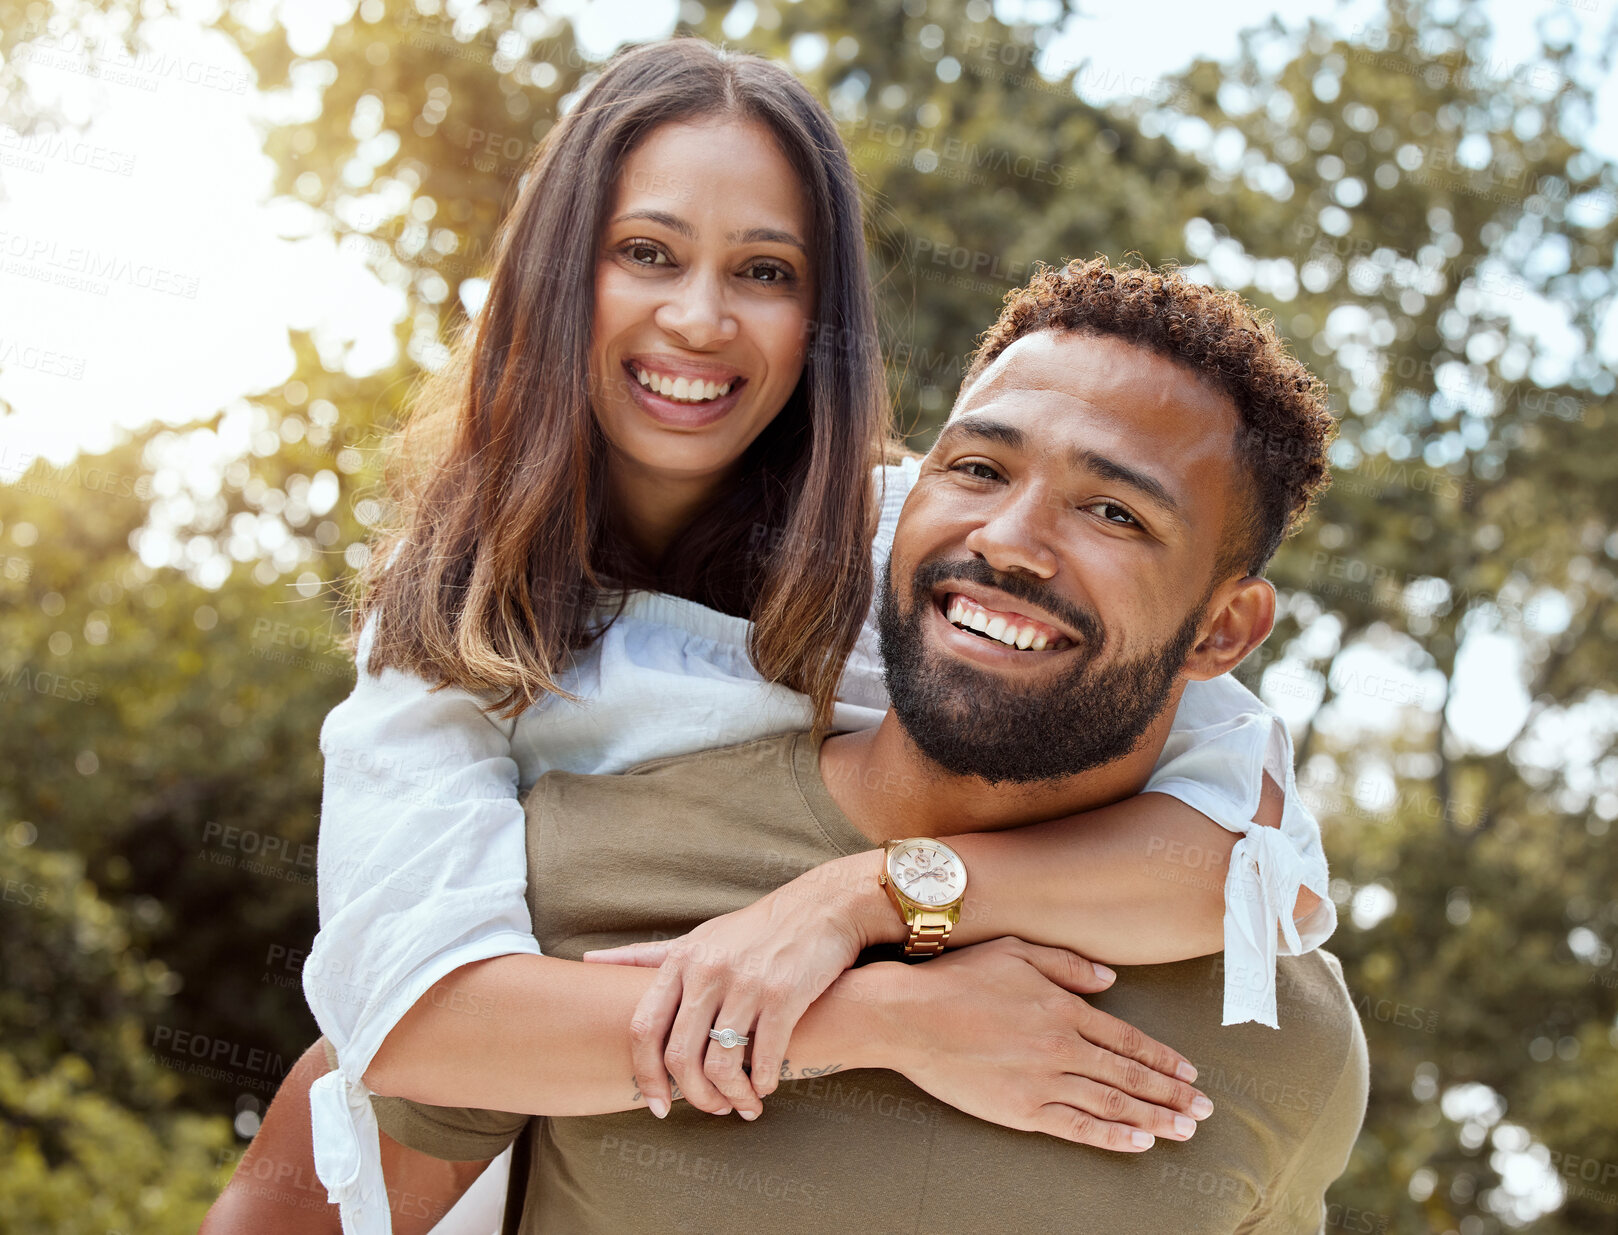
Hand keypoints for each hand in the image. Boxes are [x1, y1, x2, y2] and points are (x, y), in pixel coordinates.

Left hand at [581, 858, 880, 1119]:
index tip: (658, 1104)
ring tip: (744, 1105)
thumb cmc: (754, 930)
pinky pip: (764, 1058)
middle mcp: (708, 971)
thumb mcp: (697, 936)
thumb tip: (589, 961)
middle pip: (679, 1056)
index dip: (644, 1075)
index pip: (642, 1028)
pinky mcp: (784, 995)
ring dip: (731, 1097)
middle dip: (693, 1096)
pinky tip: (767, 1087)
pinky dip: (763, 1084)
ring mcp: (746, 983)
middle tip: (712, 1109)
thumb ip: (646, 957)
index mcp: (682, 960)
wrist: (820, 908)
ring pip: (721, 1064)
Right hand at [873, 937, 1212, 1150]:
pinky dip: (1110, 1136)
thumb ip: (1066, 964)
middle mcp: (1061, 1046)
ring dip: (1154, 1118)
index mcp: (1063, 1008)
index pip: (1127, 1038)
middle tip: (1204, 1109)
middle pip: (1129, 1074)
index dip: (1163, 1057)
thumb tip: (1110, 980)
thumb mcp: (1015, 951)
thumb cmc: (958, 979)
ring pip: (1111, 1103)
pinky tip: (1138, 1142)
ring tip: (1185, 1130)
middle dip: (1171, 1093)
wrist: (908, 1015)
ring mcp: (1042, 1081)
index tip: (1189, 1071)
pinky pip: (1075, 1127)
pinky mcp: (1019, 1109)